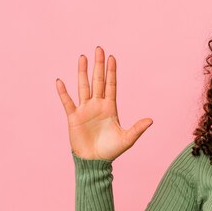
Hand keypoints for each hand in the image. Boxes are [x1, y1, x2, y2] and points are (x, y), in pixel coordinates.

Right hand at [55, 46, 152, 160]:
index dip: (112, 72)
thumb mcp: (127, 139)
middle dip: (99, 65)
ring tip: (82, 57)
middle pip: (98, 81)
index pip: (111, 85)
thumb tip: (151, 120)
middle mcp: (97, 105)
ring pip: (83, 86)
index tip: (112, 57)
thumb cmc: (111, 151)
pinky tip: (60, 81)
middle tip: (99, 48)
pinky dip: (63, 92)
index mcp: (110, 107)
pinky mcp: (74, 117)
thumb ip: (138, 129)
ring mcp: (85, 110)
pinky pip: (67, 102)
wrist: (95, 161)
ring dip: (82, 72)